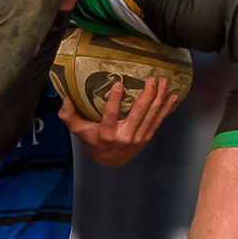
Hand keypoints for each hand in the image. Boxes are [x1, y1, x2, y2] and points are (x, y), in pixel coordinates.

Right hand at [60, 77, 179, 166]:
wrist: (109, 160)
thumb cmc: (92, 140)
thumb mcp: (77, 129)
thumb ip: (68, 115)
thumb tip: (65, 98)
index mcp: (106, 134)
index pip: (110, 115)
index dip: (114, 100)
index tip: (119, 83)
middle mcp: (124, 136)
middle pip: (138, 113)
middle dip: (147, 95)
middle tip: (152, 78)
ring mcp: (138, 137)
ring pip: (151, 115)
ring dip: (159, 98)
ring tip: (164, 82)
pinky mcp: (147, 137)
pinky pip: (158, 121)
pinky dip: (166, 108)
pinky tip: (172, 96)